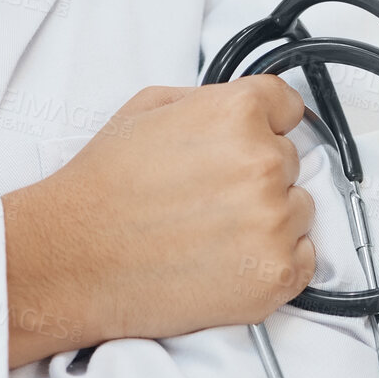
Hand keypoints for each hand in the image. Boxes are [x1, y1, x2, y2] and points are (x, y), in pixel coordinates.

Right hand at [4, 76, 314, 366]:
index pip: (287, 107)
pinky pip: (305, 259)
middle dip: (257, 177)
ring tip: (211, 233)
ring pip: (299, 211)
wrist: (73, 260)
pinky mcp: (276, 275)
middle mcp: (263, 165)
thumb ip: (211, 102)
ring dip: (268, 220)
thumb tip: (250, 112)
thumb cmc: (102, 190)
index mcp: (236, 114)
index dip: (265, 127)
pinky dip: (276, 261)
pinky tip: (229, 260)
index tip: (249, 144)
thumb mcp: (147, 110)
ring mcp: (274, 223)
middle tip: (208, 198)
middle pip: (291, 162)